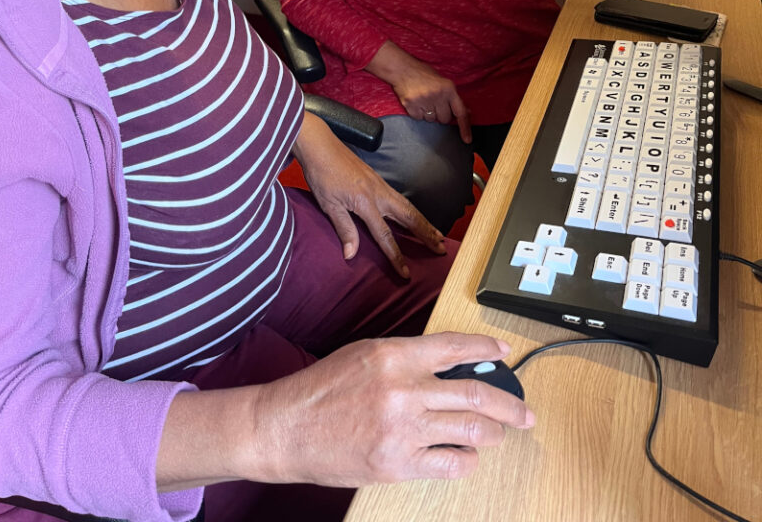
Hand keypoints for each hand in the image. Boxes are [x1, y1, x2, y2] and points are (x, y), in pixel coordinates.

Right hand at [242, 332, 534, 486]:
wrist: (286, 428)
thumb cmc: (323, 389)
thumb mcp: (366, 355)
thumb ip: (408, 358)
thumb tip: (454, 364)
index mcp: (395, 354)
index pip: (456, 347)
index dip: (486, 350)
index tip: (504, 353)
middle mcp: (403, 388)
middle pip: (475, 393)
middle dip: (509, 404)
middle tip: (524, 412)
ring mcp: (402, 428)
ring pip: (470, 429)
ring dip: (493, 433)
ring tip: (499, 434)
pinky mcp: (397, 463)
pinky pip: (450, 463)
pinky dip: (466, 460)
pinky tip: (467, 456)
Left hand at [294, 113, 446, 276]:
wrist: (322, 146)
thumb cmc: (322, 175)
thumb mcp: (329, 205)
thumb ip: (344, 229)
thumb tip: (351, 255)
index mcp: (366, 203)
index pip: (385, 236)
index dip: (396, 256)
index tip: (406, 273)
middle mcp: (379, 194)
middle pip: (409, 217)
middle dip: (426, 234)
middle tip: (441, 248)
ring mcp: (381, 185)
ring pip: (409, 206)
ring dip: (424, 222)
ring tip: (437, 235)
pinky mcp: (378, 180)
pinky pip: (402, 199)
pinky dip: (413, 210)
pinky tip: (416, 216)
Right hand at [366, 41, 471, 142]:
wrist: (402, 68)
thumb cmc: (423, 74)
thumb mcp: (443, 82)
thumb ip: (453, 97)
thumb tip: (466, 112)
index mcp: (448, 89)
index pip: (460, 112)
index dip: (465, 127)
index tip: (467, 140)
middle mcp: (438, 95)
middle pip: (445, 119)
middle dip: (441, 115)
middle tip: (435, 104)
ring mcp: (424, 101)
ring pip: (432, 120)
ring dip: (429, 114)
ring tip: (424, 101)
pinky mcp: (412, 106)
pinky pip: (419, 119)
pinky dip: (418, 113)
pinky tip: (416, 102)